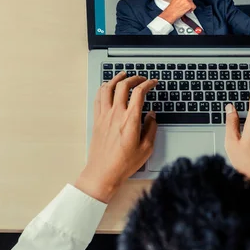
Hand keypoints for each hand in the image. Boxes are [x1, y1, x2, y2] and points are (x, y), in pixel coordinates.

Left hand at [75, 72, 157, 202]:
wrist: (103, 173)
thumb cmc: (124, 163)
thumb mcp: (146, 148)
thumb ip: (151, 128)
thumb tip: (151, 115)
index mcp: (130, 120)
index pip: (139, 92)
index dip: (148, 84)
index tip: (153, 83)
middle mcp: (116, 114)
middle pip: (123, 85)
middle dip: (134, 78)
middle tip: (141, 78)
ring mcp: (104, 116)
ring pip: (107, 88)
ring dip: (116, 79)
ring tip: (123, 76)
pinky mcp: (97, 120)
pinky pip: (98, 98)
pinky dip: (104, 88)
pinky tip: (107, 88)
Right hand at [159, 0, 196, 23]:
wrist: (170, 14)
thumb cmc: (171, 9)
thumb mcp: (174, 0)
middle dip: (189, 4)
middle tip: (185, 7)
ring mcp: (186, 0)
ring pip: (192, 3)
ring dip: (189, 7)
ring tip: (184, 10)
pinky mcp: (189, 4)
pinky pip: (193, 7)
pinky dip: (191, 9)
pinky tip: (186, 11)